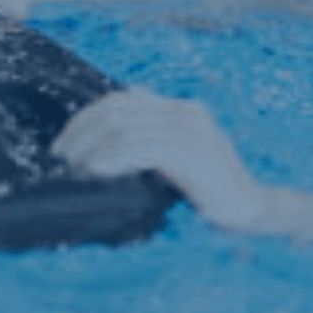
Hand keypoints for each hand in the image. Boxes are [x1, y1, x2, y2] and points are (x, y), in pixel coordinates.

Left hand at [54, 89, 272, 231]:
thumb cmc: (209, 194)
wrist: (251, 211)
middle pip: (116, 110)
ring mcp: (192, 131)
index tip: (62, 148)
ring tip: (75, 172)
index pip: (120, 100)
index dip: (84, 120)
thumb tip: (104, 144)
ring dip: (90, 150)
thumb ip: (151, 145)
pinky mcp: (192, 153)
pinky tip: (98, 174)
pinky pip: (139, 147)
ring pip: (122, 127)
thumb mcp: (177, 162)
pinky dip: (111, 159)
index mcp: (182, 110)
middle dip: (80, 134)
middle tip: (60, 163)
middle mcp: (187, 113)